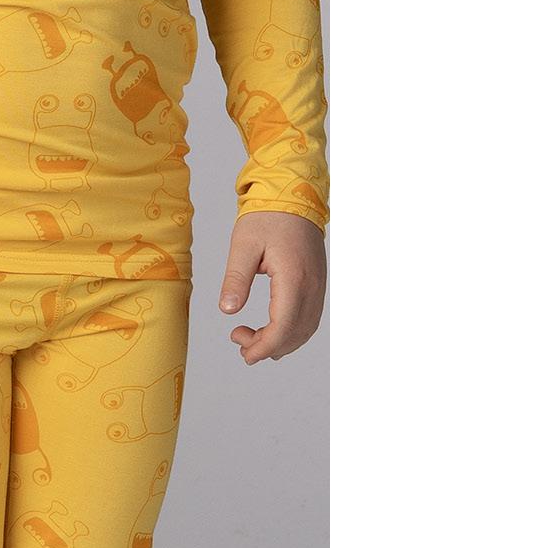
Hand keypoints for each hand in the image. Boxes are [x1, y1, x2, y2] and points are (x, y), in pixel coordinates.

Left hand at [218, 211, 326, 363]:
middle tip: (240, 342)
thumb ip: (236, 279)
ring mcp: (318, 286)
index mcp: (294, 278)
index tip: (243, 351)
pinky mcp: (317, 284)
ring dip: (281, 342)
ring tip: (252, 337)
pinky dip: (291, 331)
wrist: (293, 196)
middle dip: (268, 347)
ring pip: (306, 329)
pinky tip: (271, 328)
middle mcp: (312, 286)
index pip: (284, 327)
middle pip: (296, 334)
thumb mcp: (243, 245)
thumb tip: (228, 310)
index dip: (264, 347)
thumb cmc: (267, 217)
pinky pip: (309, 318)